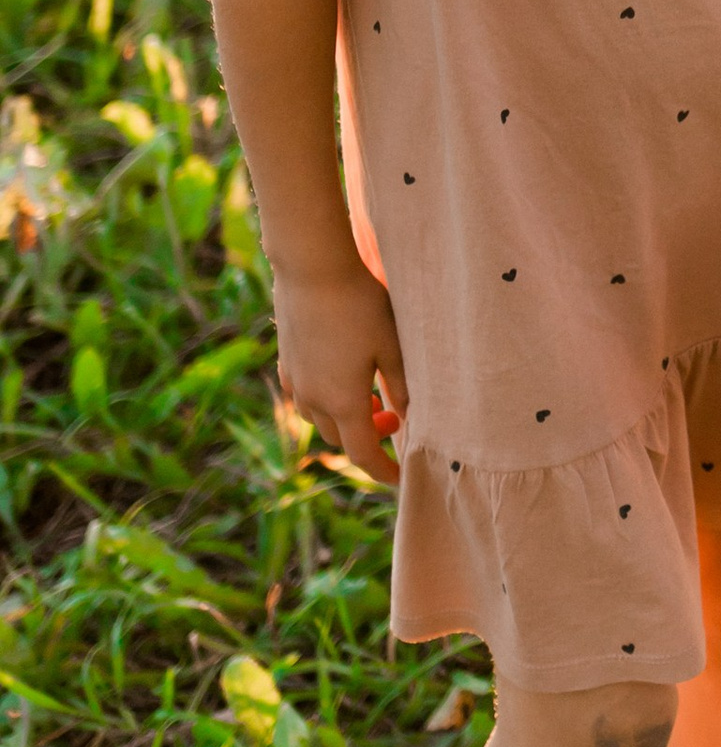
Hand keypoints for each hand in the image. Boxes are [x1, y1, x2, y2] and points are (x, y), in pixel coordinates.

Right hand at [272, 261, 407, 486]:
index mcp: (343, 402)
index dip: (383, 471)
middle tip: (394, 417)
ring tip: (369, 395)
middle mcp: (313, 399)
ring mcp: (294, 381)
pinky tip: (339, 376)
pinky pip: (303, 396)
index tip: (401, 478)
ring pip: (319, 419)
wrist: (312, 269)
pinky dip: (324, 400)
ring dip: (344, 419)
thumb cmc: (360, 305)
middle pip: (340, 439)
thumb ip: (401, 386)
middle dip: (368, 438)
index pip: (364, 454)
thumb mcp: (392, 346)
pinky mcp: (286, 362)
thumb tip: (408, 416)